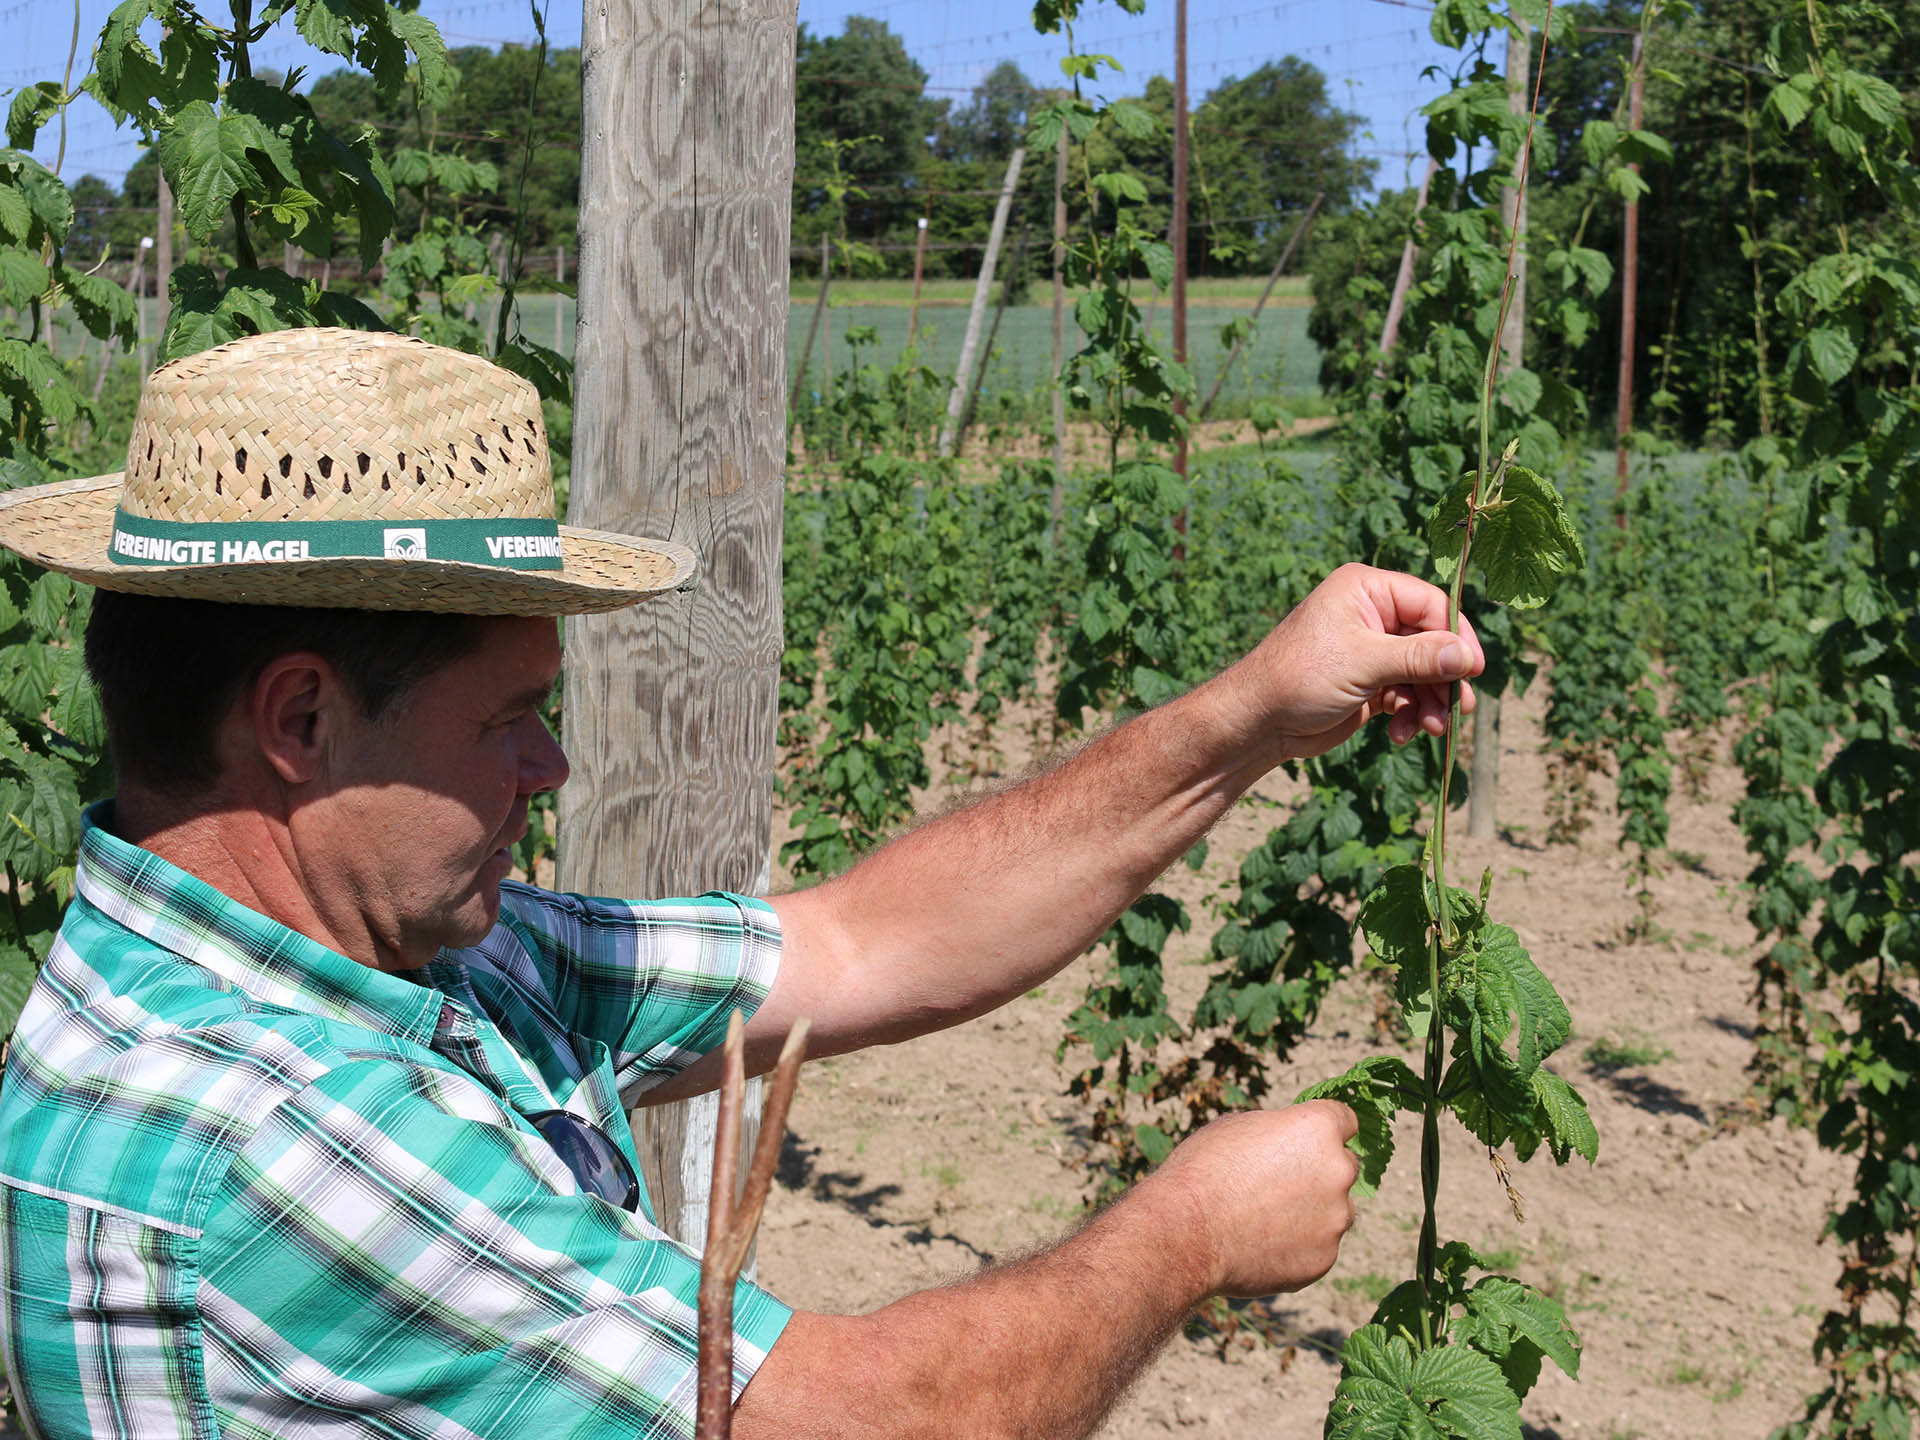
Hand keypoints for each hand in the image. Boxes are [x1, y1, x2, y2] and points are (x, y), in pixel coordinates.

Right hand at [1143, 1100, 1361, 1298]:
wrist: (1186, 1232)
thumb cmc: (1203, 1171)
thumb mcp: (1238, 1128)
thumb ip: (1279, 1134)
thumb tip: (1291, 1145)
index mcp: (1317, 1129)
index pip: (1345, 1120)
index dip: (1324, 1130)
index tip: (1310, 1140)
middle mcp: (1338, 1171)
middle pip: (1343, 1167)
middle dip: (1319, 1173)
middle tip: (1278, 1184)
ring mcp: (1335, 1219)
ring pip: (1334, 1211)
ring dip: (1311, 1213)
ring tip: (1262, 1220)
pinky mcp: (1324, 1259)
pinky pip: (1318, 1247)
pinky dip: (1297, 1247)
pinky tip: (1259, 1246)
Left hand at [1218, 563, 1485, 761]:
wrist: (1258, 722)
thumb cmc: (1299, 678)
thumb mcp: (1363, 662)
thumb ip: (1418, 657)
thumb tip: (1467, 657)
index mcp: (1367, 589)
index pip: (1432, 603)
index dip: (1457, 636)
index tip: (1474, 670)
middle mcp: (1372, 614)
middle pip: (1433, 641)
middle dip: (1445, 678)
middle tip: (1460, 709)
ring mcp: (1371, 650)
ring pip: (1423, 672)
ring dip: (1431, 702)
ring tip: (1432, 729)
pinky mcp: (1370, 683)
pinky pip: (1407, 695)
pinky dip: (1411, 715)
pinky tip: (1400, 735)